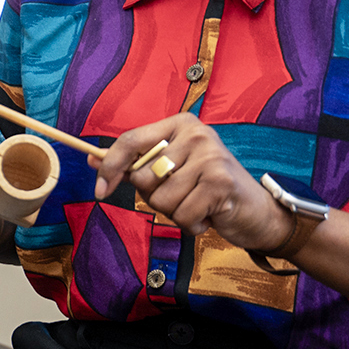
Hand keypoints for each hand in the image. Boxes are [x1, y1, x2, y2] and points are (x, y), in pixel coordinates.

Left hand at [90, 113, 290, 249]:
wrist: (256, 211)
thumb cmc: (207, 189)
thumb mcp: (170, 170)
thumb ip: (134, 164)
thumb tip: (92, 160)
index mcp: (180, 124)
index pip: (130, 140)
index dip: (109, 167)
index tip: (100, 191)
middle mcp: (196, 134)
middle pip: (142, 175)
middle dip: (155, 196)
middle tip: (182, 195)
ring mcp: (211, 157)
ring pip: (160, 199)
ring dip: (174, 212)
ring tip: (197, 204)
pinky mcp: (220, 183)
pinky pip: (181, 215)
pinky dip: (191, 224)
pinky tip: (208, 215)